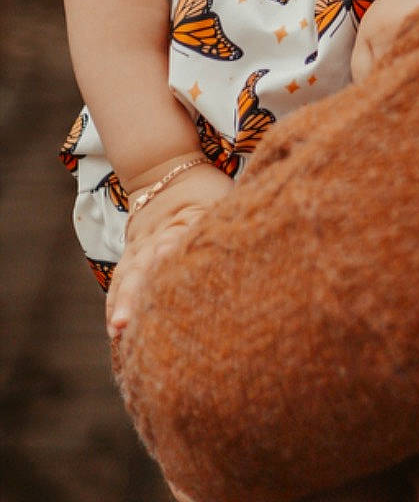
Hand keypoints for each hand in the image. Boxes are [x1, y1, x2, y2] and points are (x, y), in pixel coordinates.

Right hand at [107, 163, 233, 337]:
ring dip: (121, 303)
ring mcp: (138, 247)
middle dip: (134, 294)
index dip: (169, 252)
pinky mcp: (131, 256)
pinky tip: (115, 328)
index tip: (162, 263)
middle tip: (128, 320)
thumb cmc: (202, 189)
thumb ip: (213, 221)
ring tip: (118, 330)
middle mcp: (153, 237)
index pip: (174, 240)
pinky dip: (116, 302)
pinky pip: (120, 281)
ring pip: (126, 276)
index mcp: (180, 221)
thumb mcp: (214, 197)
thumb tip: (221, 241)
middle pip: (142, 266)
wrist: (164, 171)